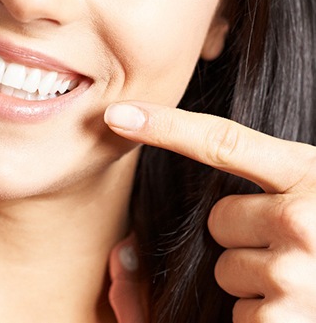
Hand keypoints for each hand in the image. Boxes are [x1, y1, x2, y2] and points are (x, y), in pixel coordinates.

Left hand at [105, 101, 315, 320]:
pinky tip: (301, 314)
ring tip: (305, 283)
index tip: (118, 114)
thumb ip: (276, 184)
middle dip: (244, 237)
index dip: (166, 126)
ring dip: (256, 281)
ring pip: (227, 269)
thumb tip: (211, 194)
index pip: (224, 142)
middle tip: (294, 249)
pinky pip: (242, 314)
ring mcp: (297, 274)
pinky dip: (263, 319)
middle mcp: (305, 219)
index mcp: (310, 175)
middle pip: (220, 220)